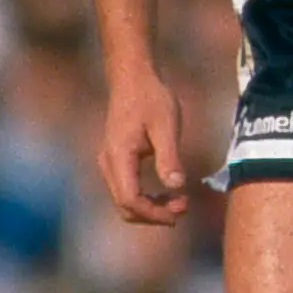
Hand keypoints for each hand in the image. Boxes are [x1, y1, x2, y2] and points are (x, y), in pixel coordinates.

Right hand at [95, 71, 188, 226]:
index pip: (130, 200)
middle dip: (154, 214)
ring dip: (151, 207)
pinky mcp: (116, 160)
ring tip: (180, 202)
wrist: (133, 78)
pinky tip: (167, 192)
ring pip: (125, 200)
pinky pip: (127, 189)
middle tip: (184, 207)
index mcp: (118, 157)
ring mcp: (109, 163)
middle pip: (125, 206)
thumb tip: (177, 186)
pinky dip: (146, 198)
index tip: (179, 213)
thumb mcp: (166, 125)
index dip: (154, 213)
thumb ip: (169, 156)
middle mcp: (108, 164)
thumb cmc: (151, 98)